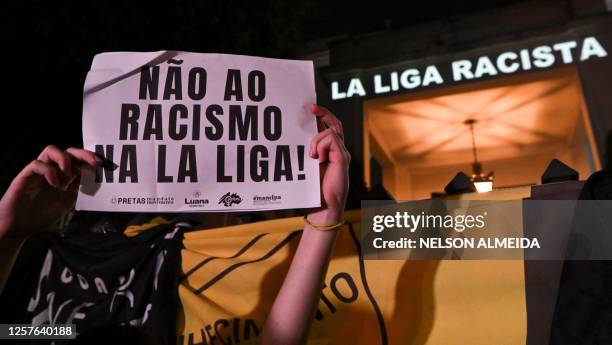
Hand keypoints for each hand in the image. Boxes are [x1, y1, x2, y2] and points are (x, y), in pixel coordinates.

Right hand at [0, 145, 101, 237]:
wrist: (18, 227)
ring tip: (68, 176)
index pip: (77, 159)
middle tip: (95, 163)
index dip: (90, 159)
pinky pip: (37, 164)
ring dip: (65, 160)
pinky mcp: (25, 176)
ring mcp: (38, 172)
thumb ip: (78, 189)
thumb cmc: (42, 214)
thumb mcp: (68, 201)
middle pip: (67, 151)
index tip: (104, 164)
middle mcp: (51, 170)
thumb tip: (96, 179)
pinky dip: (49, 171)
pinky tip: (54, 184)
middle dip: (83, 154)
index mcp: (62, 175)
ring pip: (51, 150)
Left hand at [306, 104, 349, 224]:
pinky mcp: (342, 158)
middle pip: (335, 123)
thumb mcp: (307, 166)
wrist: (322, 207)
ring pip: (331, 131)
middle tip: (310, 108)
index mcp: (330, 151)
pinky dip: (321, 146)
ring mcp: (341, 153)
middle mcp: (338, 150)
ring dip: (316, 140)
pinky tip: (316, 159)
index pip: (329, 127)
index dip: (322, 115)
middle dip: (323, 113)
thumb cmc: (314, 190)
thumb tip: (295, 136)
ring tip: (311, 156)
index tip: (310, 107)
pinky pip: (331, 139)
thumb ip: (307, 152)